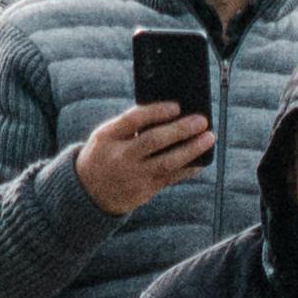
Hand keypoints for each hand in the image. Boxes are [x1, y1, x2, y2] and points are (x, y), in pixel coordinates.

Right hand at [66, 100, 216, 211]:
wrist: (89, 191)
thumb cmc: (104, 154)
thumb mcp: (106, 136)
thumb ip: (129, 126)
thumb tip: (170, 114)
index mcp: (107, 137)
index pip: (133, 120)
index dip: (156, 112)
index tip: (177, 106)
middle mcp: (120, 157)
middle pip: (154, 141)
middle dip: (180, 130)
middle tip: (202, 121)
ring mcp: (133, 175)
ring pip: (168, 161)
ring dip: (191, 149)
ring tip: (208, 138)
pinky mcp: (145, 190)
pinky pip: (171, 177)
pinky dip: (188, 168)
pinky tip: (201, 160)